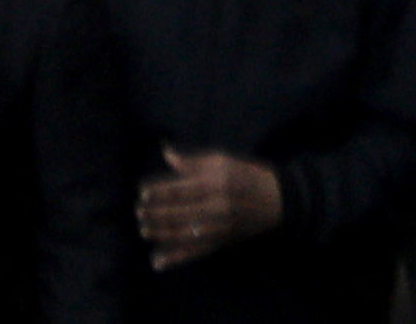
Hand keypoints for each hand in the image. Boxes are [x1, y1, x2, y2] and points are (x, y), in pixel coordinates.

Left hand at [133, 153, 285, 266]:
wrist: (276, 201)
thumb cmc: (246, 175)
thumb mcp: (222, 161)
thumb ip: (192, 161)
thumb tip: (166, 153)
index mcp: (216, 183)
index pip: (181, 189)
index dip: (160, 192)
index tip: (142, 193)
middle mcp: (216, 208)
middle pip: (179, 213)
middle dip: (156, 214)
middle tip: (138, 213)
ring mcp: (219, 229)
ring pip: (183, 235)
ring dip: (161, 234)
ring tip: (144, 230)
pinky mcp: (220, 243)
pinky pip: (194, 254)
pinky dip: (175, 259)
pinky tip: (157, 262)